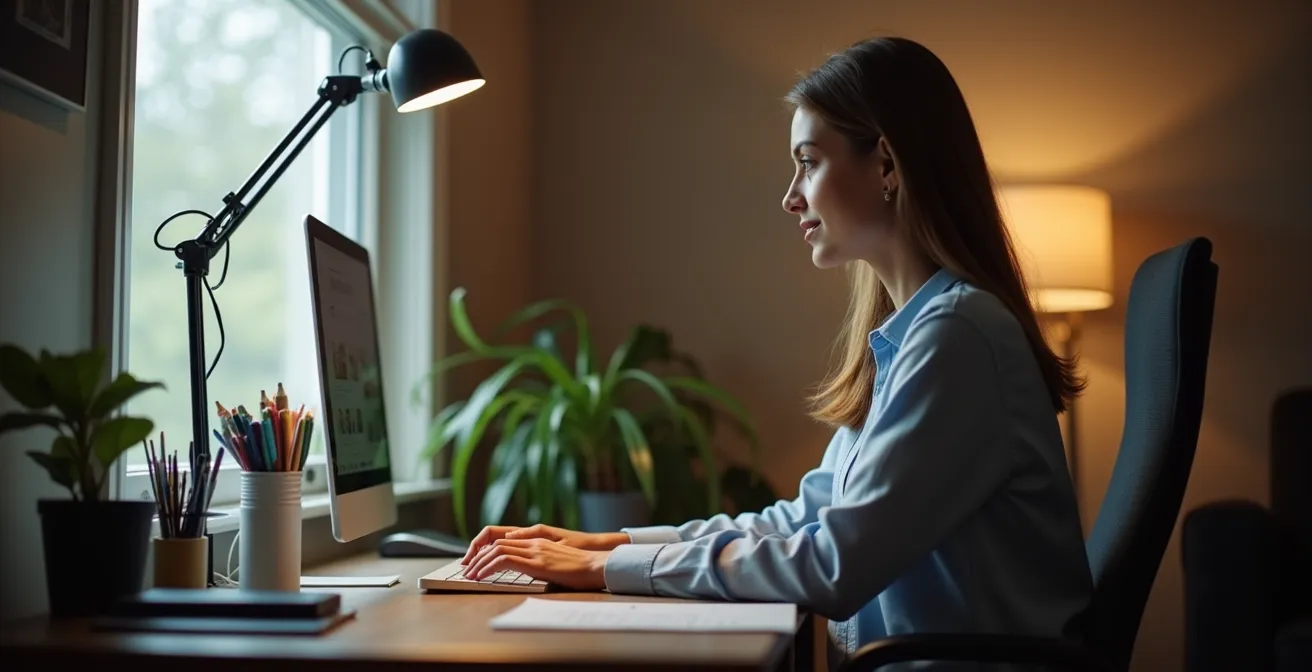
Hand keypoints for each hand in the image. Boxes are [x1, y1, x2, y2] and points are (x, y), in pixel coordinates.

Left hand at [464, 538, 610, 590]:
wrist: (597, 566)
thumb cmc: (581, 568)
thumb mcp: (556, 562)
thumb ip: (539, 561)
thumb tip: (526, 570)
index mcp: (538, 541)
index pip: (504, 540)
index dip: (486, 550)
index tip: (476, 563)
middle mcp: (534, 542)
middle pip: (496, 542)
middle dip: (477, 556)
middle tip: (467, 570)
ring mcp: (535, 551)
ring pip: (497, 550)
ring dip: (479, 563)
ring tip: (470, 575)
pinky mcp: (537, 562)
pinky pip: (505, 560)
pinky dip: (489, 568)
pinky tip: (482, 576)